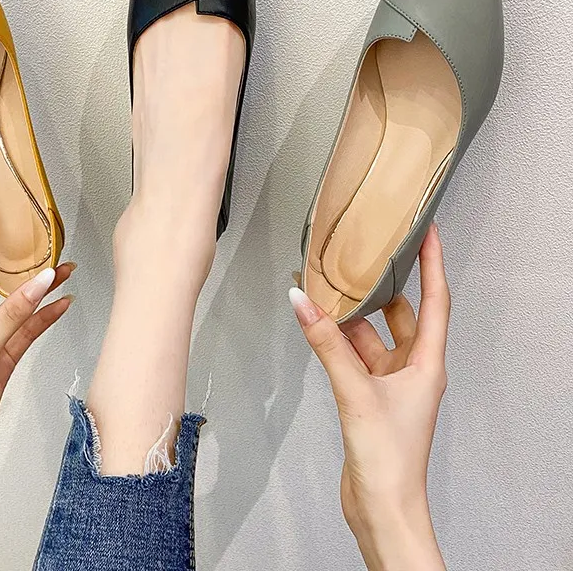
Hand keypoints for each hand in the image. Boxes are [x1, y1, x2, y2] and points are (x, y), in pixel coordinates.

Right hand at [290, 222, 448, 570]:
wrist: (381, 507)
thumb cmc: (388, 458)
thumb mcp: (356, 391)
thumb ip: (327, 344)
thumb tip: (303, 302)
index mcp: (427, 364)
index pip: (436, 301)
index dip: (433, 264)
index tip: (428, 232)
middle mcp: (413, 369)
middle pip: (404, 315)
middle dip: (386, 287)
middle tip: (370, 255)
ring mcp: (391, 384)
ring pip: (373, 337)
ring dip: (354, 316)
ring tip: (333, 286)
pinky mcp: (370, 398)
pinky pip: (355, 357)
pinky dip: (339, 340)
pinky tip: (320, 326)